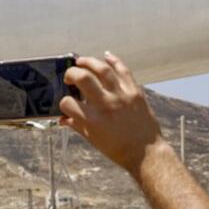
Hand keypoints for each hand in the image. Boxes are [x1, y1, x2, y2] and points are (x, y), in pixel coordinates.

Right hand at [59, 53, 166, 175]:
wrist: (146, 152)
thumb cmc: (118, 149)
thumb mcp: (93, 139)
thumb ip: (77, 125)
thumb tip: (63, 118)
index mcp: (92, 120)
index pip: (68, 103)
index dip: (64, 102)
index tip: (67, 103)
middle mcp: (106, 105)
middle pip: (83, 78)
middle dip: (71, 74)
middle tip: (69, 76)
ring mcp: (122, 96)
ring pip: (103, 69)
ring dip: (89, 61)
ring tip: (81, 61)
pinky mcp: (135, 92)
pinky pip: (124, 70)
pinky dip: (114, 61)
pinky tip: (106, 56)